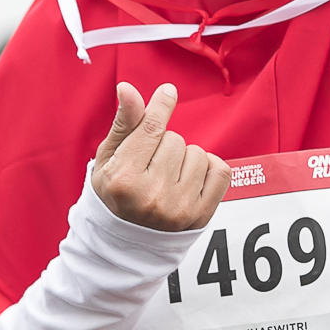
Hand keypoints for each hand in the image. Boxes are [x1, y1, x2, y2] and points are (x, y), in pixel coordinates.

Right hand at [92, 82, 229, 230]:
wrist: (128, 241)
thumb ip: (123, 124)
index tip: (168, 92)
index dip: (161, 106)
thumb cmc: (115, 193)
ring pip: (198, 154)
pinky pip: (220, 171)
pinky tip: (190, 179)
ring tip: (168, 177)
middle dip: (164, 145)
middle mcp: (153, 196)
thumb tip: (128, 88)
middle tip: (151, 166)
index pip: (151, 130)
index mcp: (124, 180)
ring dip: (186, 159)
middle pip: (175, 140)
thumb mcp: (109, 159)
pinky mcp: (201, 216)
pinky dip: (209, 168)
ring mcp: (179, 209)